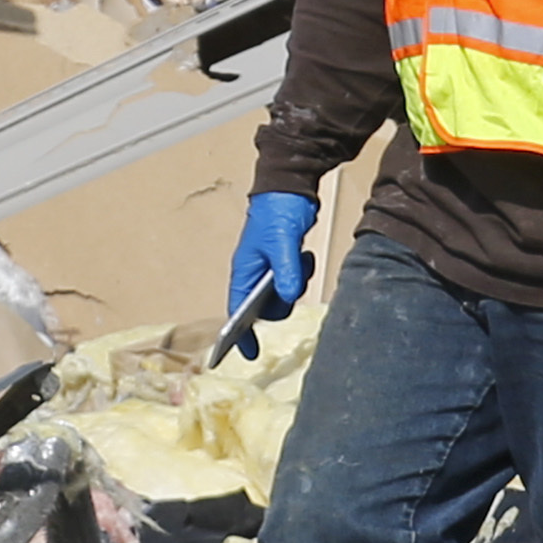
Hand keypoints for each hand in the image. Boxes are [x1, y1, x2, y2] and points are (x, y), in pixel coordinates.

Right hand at [227, 190, 318, 332]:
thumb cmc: (276, 213)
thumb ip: (286, 271)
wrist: (290, 188)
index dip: (241, 335)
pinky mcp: (286, 263)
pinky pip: (294, 281)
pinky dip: (302, 273)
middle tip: (293, 282)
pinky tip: (305, 254)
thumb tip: (288, 298)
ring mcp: (271, 268)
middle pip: (265, 307)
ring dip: (296, 283)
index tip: (251, 354)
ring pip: (283, 295)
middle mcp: (254, 273)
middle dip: (281, 301)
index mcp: (244, 270)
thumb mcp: (281, 243)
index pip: (237, 311)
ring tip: (301, 259)